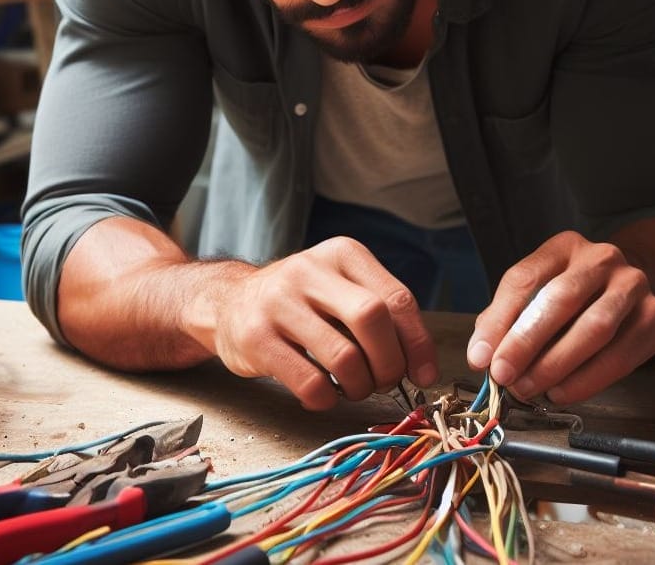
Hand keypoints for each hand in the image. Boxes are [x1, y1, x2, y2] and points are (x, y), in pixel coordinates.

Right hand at [209, 237, 437, 409]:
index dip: (418, 344)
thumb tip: (423, 366)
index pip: (397, 299)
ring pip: (344, 357)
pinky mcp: (256, 338)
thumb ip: (382, 317)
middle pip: (373, 319)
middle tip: (384, 381)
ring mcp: (279, 303)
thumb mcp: (341, 289)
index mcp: (342, 254)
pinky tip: (323, 394)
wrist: (229, 302)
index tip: (424, 374)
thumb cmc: (300, 303)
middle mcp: (310, 271)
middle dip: (389, 363)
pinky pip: (310, 382)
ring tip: (353, 388)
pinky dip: (326, 399)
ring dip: (359, 386)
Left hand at [466, 231, 654, 403]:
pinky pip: (621, 354)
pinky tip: (561, 392)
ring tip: (528, 389)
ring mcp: (633, 286)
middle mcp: (602, 259)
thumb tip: (481, 356)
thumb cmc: (568, 300)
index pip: (525, 278)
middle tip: (503, 376)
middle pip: (562, 299)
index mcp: (563, 247)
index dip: (499, 321)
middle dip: (527, 342)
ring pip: (595, 328)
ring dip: (556, 365)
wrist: (627, 293)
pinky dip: (587, 380)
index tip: (480, 357)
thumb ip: (504, 320)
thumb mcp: (533, 296)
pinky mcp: (654, 317)